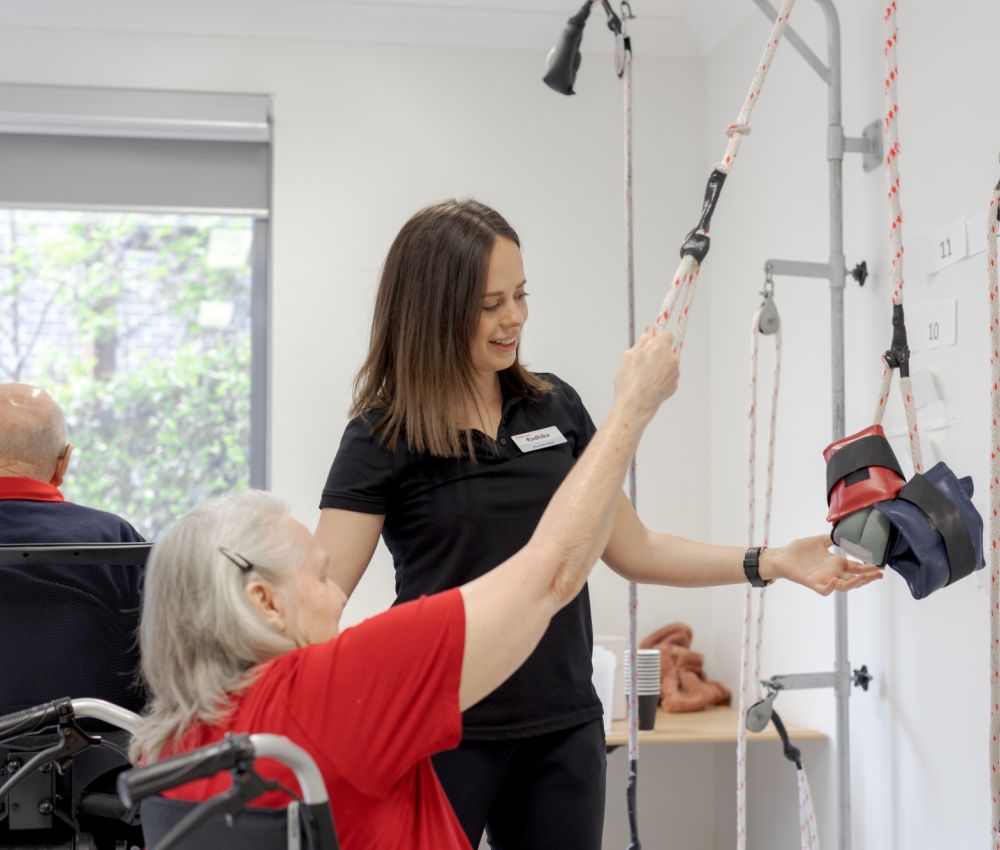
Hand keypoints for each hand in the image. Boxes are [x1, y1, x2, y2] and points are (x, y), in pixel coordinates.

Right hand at [613, 326, 679, 421]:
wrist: (635, 405)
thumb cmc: (629, 380)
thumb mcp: (630, 355)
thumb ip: (643, 340)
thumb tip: (650, 329)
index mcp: (660, 348)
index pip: (667, 334)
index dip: (658, 337)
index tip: (652, 341)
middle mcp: (671, 359)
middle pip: (667, 349)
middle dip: (658, 352)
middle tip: (643, 361)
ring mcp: (674, 373)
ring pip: (668, 363)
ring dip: (660, 365)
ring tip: (644, 376)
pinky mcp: (674, 385)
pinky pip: (668, 376)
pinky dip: (661, 378)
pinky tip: (649, 384)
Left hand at [762, 534, 882, 595]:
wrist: (782, 556)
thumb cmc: (799, 550)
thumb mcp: (819, 541)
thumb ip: (832, 539)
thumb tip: (844, 533)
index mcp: (836, 563)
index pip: (857, 567)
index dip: (869, 567)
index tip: (881, 565)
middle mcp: (833, 573)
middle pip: (855, 579)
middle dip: (868, 577)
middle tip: (880, 574)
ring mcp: (824, 579)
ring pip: (844, 586)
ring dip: (854, 583)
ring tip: (864, 577)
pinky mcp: (812, 583)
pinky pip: (824, 590)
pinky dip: (831, 587)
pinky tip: (836, 580)